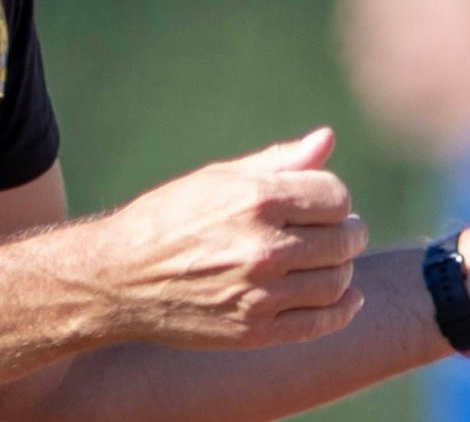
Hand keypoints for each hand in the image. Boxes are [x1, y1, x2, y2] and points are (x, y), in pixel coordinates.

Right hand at [91, 127, 369, 348]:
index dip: (335, 198)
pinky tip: (347, 297)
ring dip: (345, 268)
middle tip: (341, 231)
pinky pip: (320, 322)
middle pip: (343, 239)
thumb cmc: (169, 218)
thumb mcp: (219, 178)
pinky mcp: (255, 331)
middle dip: (348, 232)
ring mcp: (260, 293)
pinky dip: (343, 310)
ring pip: (337, 281)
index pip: (336, 197)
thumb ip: (279, 162)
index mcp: (256, 199)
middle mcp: (262, 247)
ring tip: (332, 260)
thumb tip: (327, 139)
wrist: (120, 278)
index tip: (324, 203)